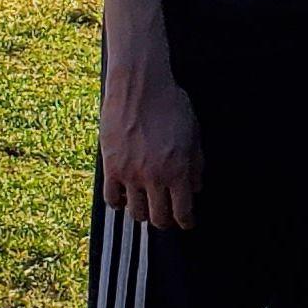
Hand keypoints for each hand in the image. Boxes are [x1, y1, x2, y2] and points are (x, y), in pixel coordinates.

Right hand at [101, 33, 203, 230]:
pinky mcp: (111, 166)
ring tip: (145, 205)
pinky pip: (111, 199)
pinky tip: (124, 196)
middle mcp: (155, 177)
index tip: (186, 222)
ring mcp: (131, 174)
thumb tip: (195, 188)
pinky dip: (118, 203)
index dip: (186, 222)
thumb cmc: (169, 103)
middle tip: (166, 215)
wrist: (139, 85)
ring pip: (136, 213)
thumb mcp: (193, 132)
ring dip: (143, 212)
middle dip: (165, 221)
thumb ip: (196, 164)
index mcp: (179, 170)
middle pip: (159, 218)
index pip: (183, 212)